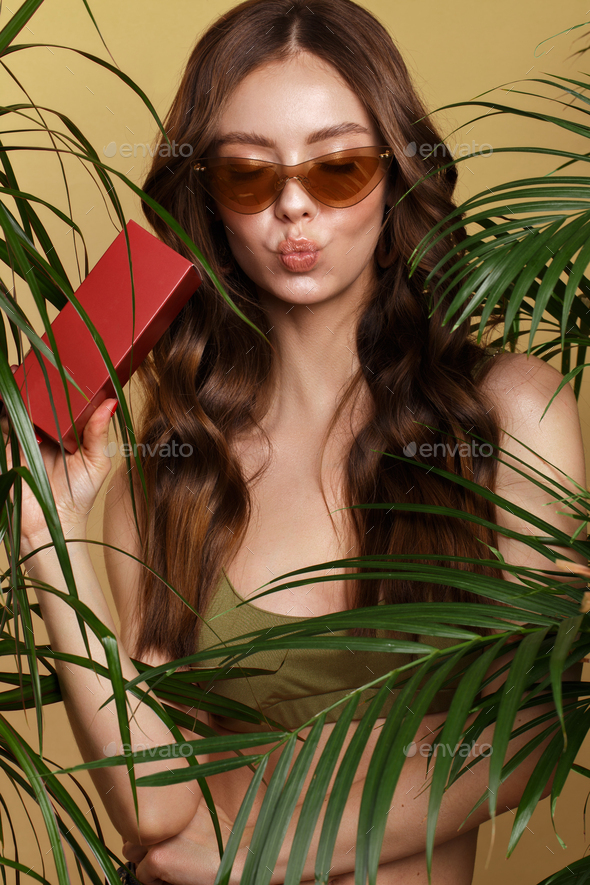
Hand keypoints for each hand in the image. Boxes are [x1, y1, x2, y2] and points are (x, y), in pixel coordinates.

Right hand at [0, 364, 117, 553]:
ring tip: (19, 370)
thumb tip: (111, 402)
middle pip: (35, 395)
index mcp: (64, 429)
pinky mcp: (6, 445)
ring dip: (16, 386)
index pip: (61, 399)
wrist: (52, 524)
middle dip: (33, 376)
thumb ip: (99, 433)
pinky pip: (3, 420)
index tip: (65, 358)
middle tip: (36, 359)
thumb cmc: (78, 496)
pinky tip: (6, 395)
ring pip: (15, 402)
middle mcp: (42, 429)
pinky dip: (4, 406)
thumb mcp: (96, 462)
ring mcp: (21, 435)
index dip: (61, 379)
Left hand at [122, 799, 245, 884]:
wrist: (240, 859)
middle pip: (133, 830)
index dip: (152, 829)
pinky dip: (157, 882)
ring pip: (131, 852)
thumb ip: (181, 811)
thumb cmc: (227, 842)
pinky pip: (142, 876)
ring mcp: (160, 834)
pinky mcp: (158, 858)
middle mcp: (163, 812)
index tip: (166, 838)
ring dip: (146, 862)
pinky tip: (179, 876)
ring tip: (173, 865)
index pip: (143, 810)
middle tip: (170, 855)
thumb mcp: (205, 812)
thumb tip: (159, 816)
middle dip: (145, 846)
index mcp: (174, 797)